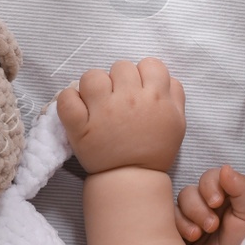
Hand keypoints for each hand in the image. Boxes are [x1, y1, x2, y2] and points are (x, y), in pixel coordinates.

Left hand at [57, 58, 185, 174]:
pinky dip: (69, 100)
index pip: (150, 64)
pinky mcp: (79, 124)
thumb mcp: (178, 122)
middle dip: (120, 80)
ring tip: (97, 103)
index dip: (144, 74)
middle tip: (118, 99)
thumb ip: (176, 95)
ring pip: (92, 76)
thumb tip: (165, 77)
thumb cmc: (156, 151)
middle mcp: (129, 98)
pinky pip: (67, 97)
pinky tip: (78, 109)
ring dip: (94, 86)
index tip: (139, 89)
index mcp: (156, 97)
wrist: (132, 179)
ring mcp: (103, 110)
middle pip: (121, 66)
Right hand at [175, 163, 244, 244]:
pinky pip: (167, 223)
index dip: (210, 185)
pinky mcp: (180, 240)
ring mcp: (192, 224)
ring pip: (177, 206)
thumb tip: (225, 168)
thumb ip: (242, 189)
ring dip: (188, 216)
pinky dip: (178, 226)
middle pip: (190, 191)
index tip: (217, 201)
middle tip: (211, 225)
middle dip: (198, 205)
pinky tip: (191, 239)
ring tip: (200, 234)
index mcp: (228, 199)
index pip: (211, 178)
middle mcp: (208, 209)